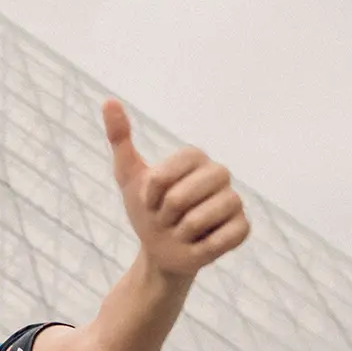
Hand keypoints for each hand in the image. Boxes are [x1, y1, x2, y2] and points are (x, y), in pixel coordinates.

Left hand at [104, 98, 247, 279]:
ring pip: (199, 220)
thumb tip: (108, 101)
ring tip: (182, 231)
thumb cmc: (147, 210)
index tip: (150, 200)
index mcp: (195, 156)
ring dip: (180, 233)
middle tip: (166, 218)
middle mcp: (219, 173)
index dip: (150, 195)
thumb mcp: (128, 176)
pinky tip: (199, 243)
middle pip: (180, 198)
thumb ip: (120, 138)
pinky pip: (221, 239)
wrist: (160, 250)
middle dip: (163, 215)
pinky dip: (201, 247)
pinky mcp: (242, 227)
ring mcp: (234, 200)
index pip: (162, 176)